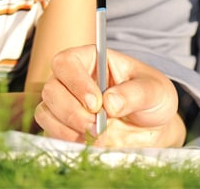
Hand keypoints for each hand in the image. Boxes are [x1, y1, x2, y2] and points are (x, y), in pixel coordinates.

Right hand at [35, 46, 185, 146]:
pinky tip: (88, 142)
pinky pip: (50, 131)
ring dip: (67, 128)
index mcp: (92, 58)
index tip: (96, 104)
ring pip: (46, 111)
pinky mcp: (63, 125)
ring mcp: (65, 102)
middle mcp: (73, 78)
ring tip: (97, 135)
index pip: (67, 61)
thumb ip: (134, 94)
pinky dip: (66, 139)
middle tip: (97, 126)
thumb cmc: (152, 98)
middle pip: (52, 88)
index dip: (76, 82)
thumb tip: (110, 103)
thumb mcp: (153, 90)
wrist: (153, 126)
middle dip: (72, 111)